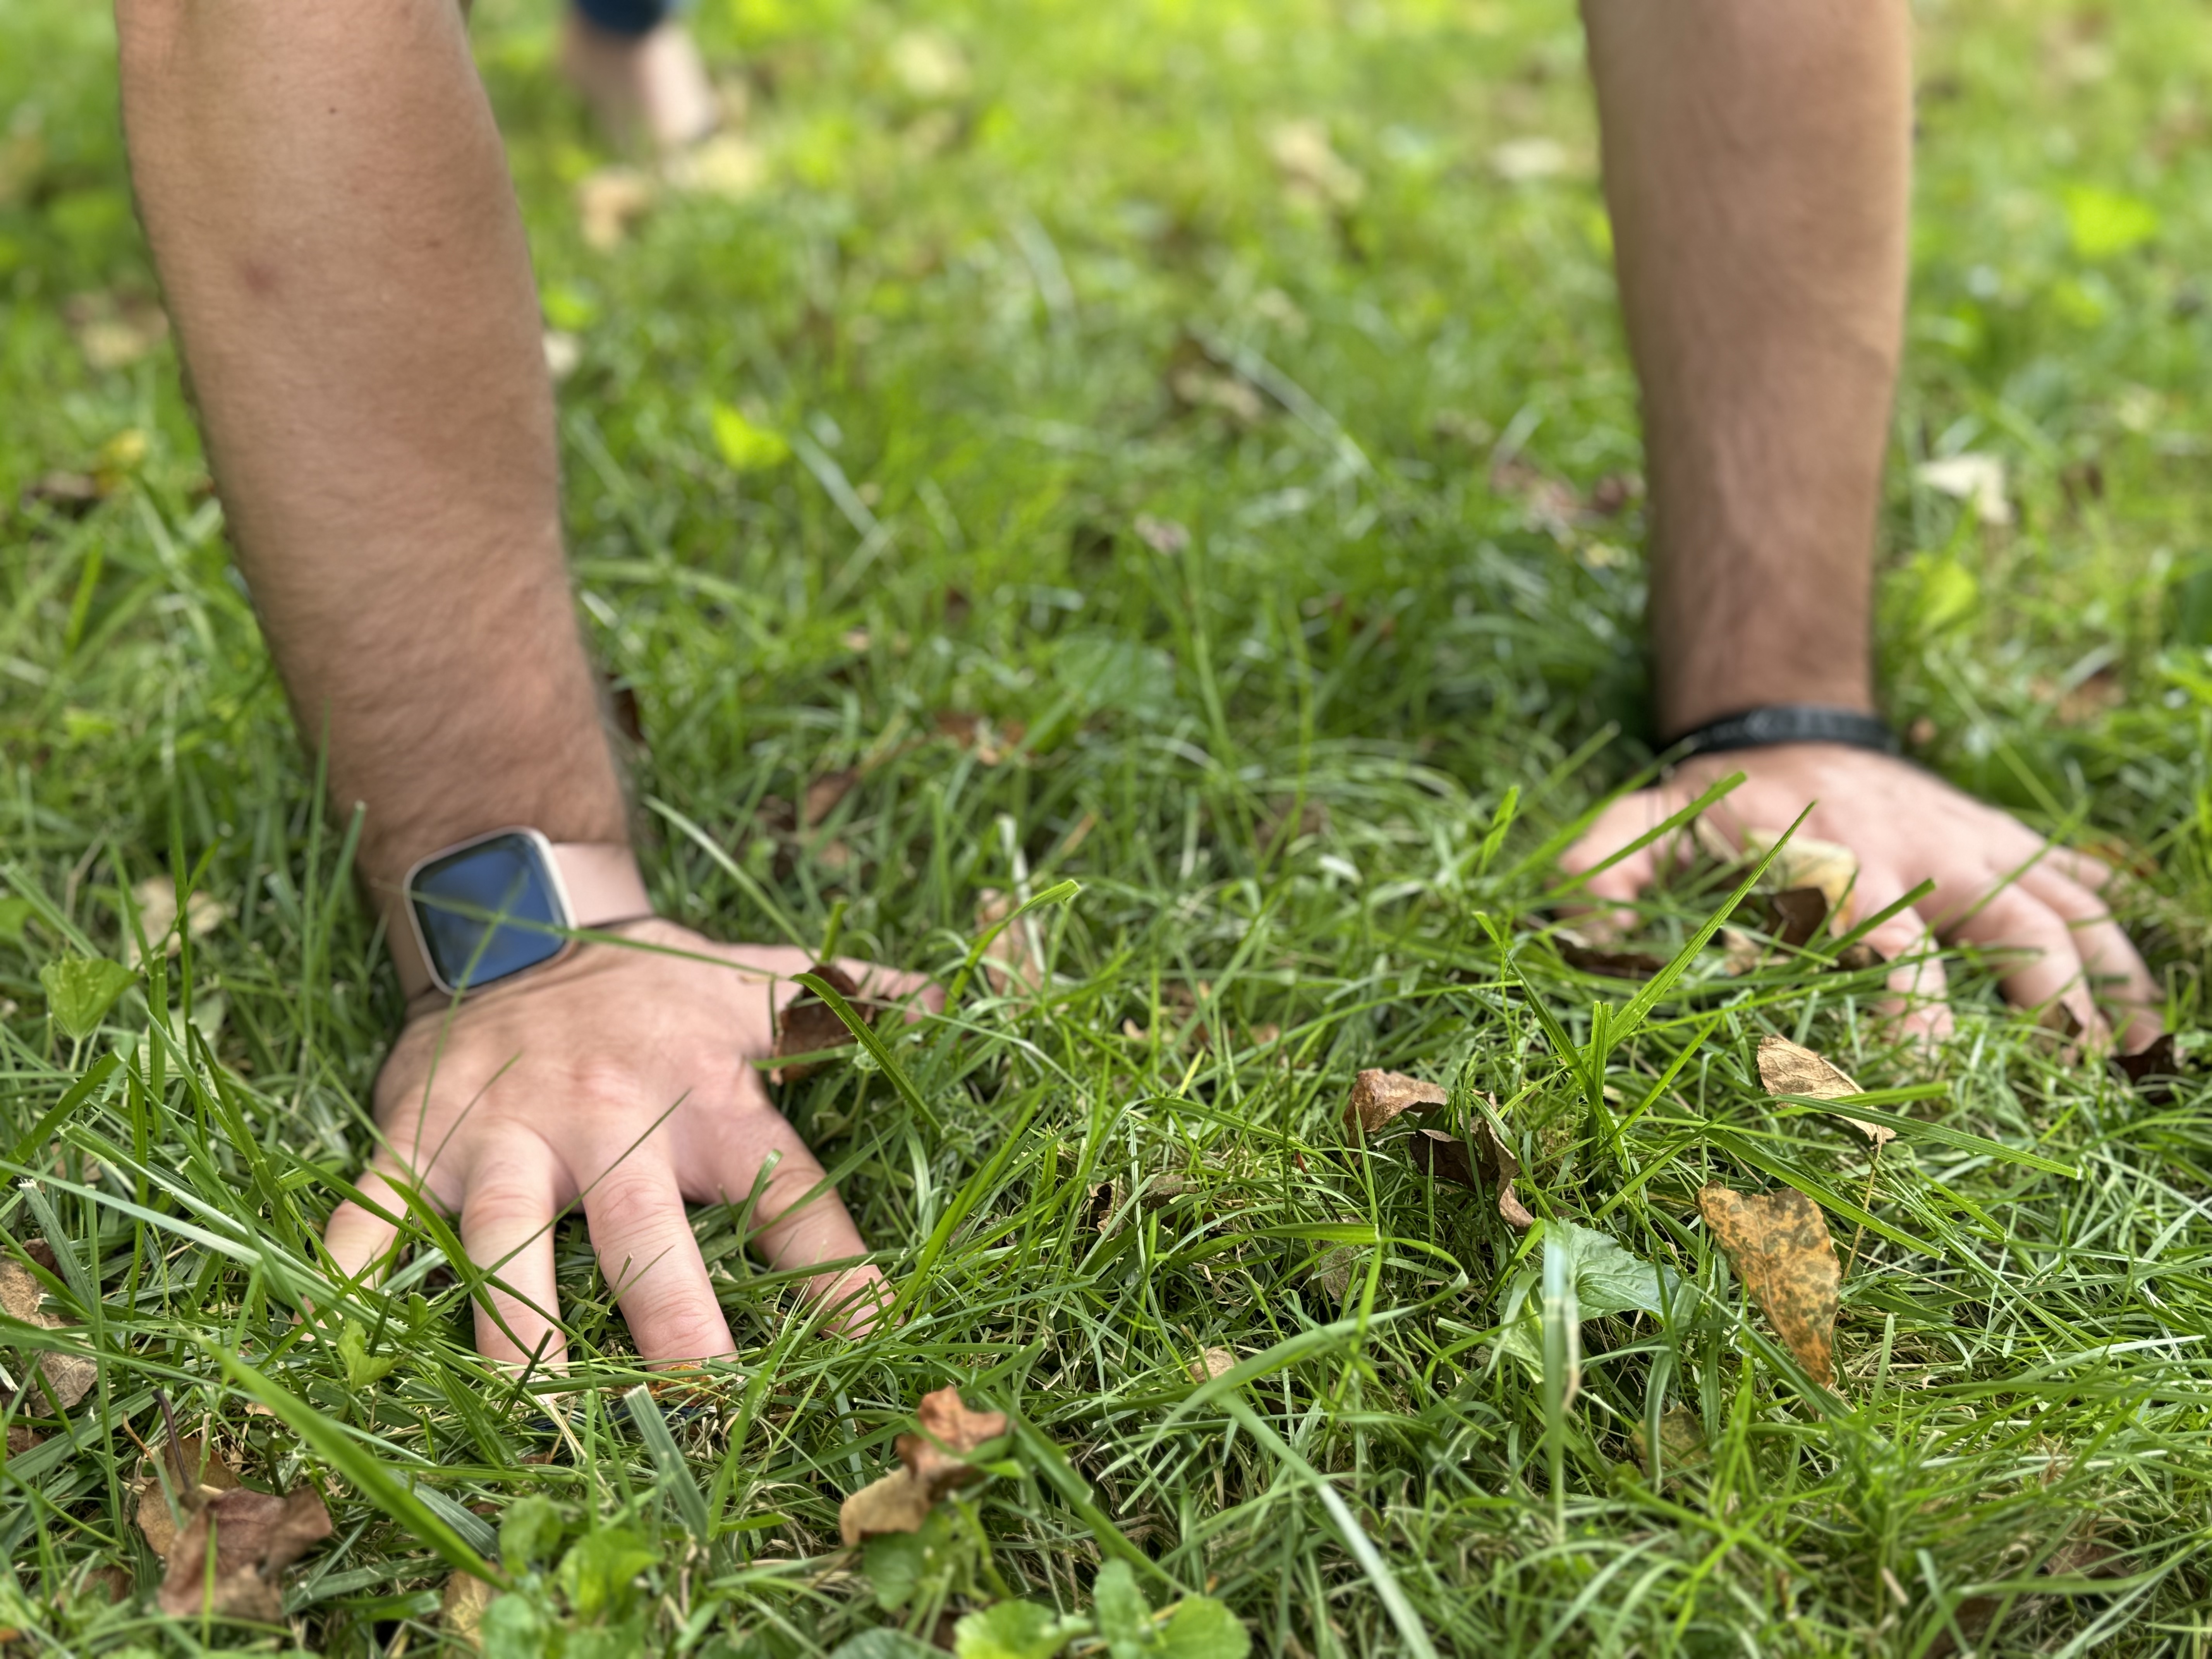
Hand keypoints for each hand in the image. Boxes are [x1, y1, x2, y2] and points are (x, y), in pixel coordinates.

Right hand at [322, 920, 935, 1366]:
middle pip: (647, 1238)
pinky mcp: (416, 1138)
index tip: (876, 1352)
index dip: (838, 1277)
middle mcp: (615, 1122)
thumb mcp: (766, 983)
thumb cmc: (660, 981)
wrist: (524, 915)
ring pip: (507, 1244)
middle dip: (673, 1321)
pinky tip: (335, 1340)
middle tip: (698, 1403)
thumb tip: (967, 996)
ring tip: (534, 1420)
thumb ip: (859, 1003)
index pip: (793, 1199)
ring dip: (517, 1333)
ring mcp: (507, 1133)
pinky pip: (373, 1214)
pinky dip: (349, 1276)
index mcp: (712, 1098)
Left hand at [1559, 744, 2160, 1050]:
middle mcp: (1924, 854)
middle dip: (2048, 1002)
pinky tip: (2146, 1002)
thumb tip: (1564, 927)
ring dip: (2108, 978)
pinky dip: (2118, 930)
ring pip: (2064, 907)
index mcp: (1843, 864)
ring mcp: (1973, 843)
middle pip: (2008, 930)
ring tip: (2137, 1053)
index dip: (1910, 1015)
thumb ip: (1603, 868)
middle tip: (2075, 1080)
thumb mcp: (1648, 822)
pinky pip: (2076, 881)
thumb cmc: (1719, 799)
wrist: (1786, 722)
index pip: (1890, 947)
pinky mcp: (2000, 837)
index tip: (1923, 1083)